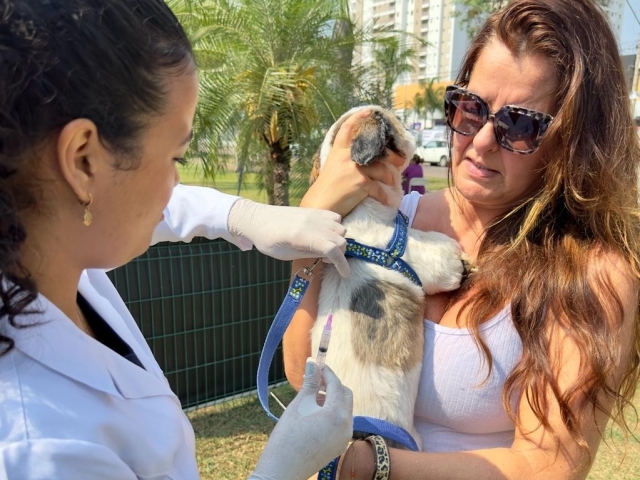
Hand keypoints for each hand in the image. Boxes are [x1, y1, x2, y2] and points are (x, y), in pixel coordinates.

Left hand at [228, 199, 349, 275]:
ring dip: (337, 241)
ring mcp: (314, 214)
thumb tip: (328, 256)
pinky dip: (335, 228)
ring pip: (340, 228)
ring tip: (324, 247)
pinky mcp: (313, 210)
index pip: (332, 249)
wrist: (256, 219)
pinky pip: (335, 218)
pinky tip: (324, 235)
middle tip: (325, 260)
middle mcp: (312, 223)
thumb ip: (308, 254)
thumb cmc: (266, 240)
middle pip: (340, 239)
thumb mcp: (286, 254)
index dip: (342, 264)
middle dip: (339, 254)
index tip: (345, 274)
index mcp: (302, 236)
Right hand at [249, 359, 352, 479]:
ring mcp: (345, 437)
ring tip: (312, 396)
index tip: (316, 364)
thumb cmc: (288, 435)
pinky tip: (315, 412)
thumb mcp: (299, 404)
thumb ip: (310, 382)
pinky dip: (332, 412)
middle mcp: (346, 425)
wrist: (283, 468)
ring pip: (344, 408)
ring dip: (332, 398)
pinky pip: (340, 422)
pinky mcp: (339, 445)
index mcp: (337, 413)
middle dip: (332, 385)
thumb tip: (313, 362)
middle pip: (345, 395)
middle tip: (315, 379)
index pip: (336, 384)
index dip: (326, 372)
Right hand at [301, 109, 404, 216]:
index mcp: (338, 152)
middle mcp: (347, 157)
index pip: (346, 129)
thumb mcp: (331, 169)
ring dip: (390, 179)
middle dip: (391, 159)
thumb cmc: (325, 190)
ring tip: (393, 185)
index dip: (357, 118)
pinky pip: (379, 188)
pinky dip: (384, 196)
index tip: (368, 111)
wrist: (320, 205)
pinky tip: (387, 200)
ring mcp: (354, 169)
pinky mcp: (361, 183)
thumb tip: (358, 160)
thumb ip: (342, 161)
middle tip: (399, 164)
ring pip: (382, 170)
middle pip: (376, 153)